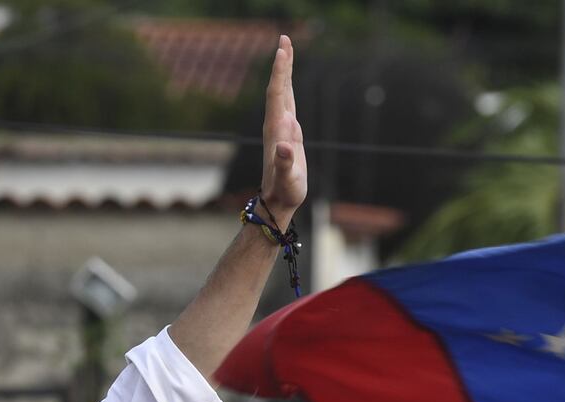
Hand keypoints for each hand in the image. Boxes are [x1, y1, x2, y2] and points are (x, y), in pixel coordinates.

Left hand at [259, 35, 306, 226]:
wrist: (276, 201)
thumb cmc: (284, 191)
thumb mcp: (287, 179)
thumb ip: (285, 163)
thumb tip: (285, 146)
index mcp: (276, 129)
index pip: (277, 93)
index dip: (280, 71)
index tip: (282, 49)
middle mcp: (276, 125)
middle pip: (278, 87)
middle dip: (282, 63)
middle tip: (284, 37)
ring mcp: (281, 128)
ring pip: (282, 93)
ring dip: (284, 72)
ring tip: (286, 51)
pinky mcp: (287, 134)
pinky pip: (287, 104)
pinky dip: (288, 88)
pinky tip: (288, 82)